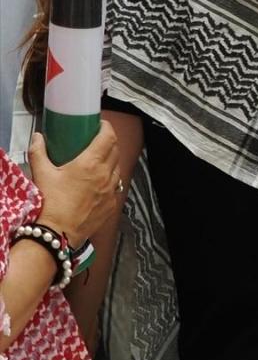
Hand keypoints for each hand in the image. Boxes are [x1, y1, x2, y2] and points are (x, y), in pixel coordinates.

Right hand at [29, 122, 121, 248]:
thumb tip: (38, 138)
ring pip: (117, 168)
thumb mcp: (42, 174)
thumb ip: (39, 152)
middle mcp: (105, 175)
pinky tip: (98, 183)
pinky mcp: (112, 205)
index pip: (109, 137)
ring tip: (98, 161)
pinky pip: (115, 187)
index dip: (107, 128)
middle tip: (97, 140)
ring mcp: (111, 191)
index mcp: (91, 164)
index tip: (101, 125)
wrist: (56, 234)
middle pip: (115, 150)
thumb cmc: (49, 204)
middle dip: (108, 142)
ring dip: (110, 161)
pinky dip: (109, 181)